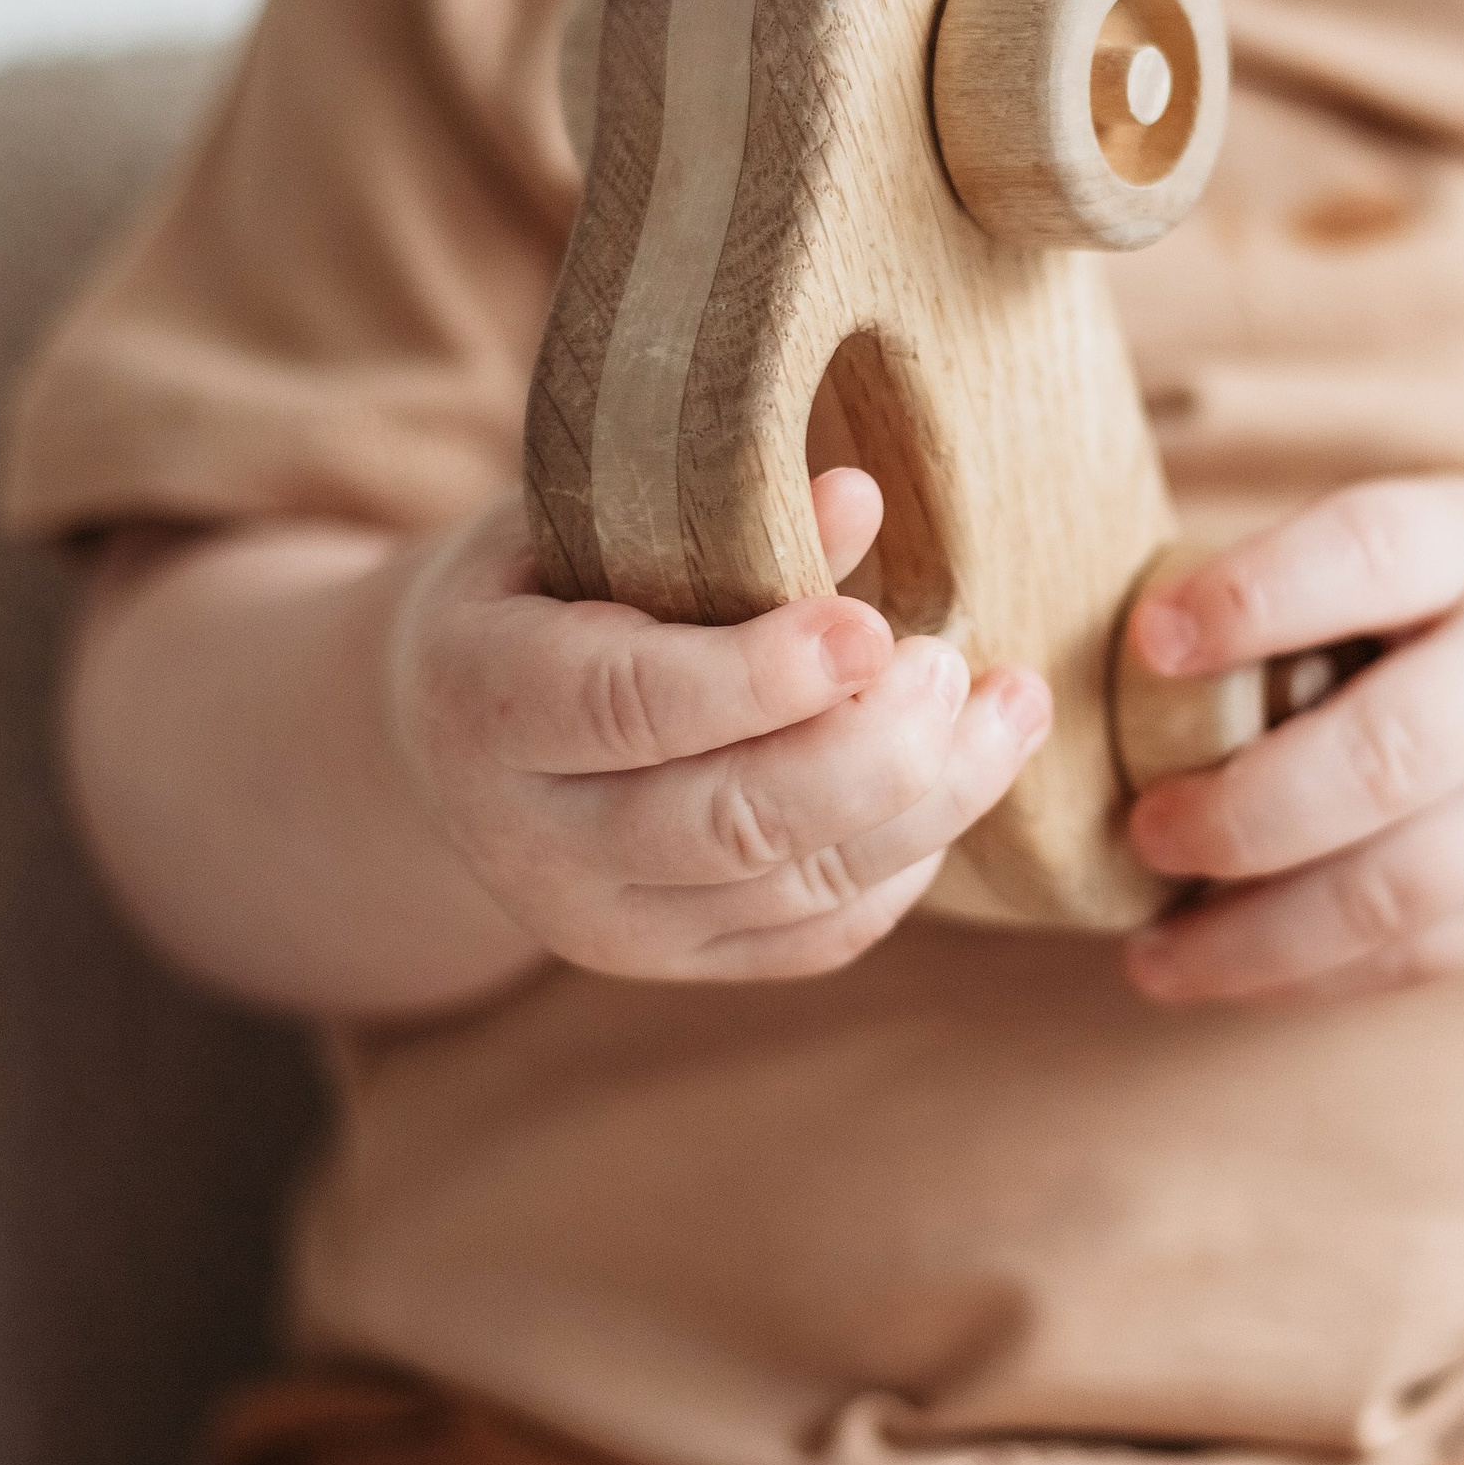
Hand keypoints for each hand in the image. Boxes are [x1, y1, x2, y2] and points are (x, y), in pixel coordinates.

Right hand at [386, 471, 1049, 983]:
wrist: (454, 727)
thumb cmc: (544, 586)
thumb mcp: (590, 521)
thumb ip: (713, 518)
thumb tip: (859, 500)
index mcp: (488, 700)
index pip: (629, 705)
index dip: (761, 675)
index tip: (871, 629)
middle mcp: (535, 838)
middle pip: (730, 825)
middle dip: (873, 751)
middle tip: (951, 665)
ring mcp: (608, 923)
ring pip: (798, 887)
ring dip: (932, 802)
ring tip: (1010, 705)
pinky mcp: (679, 964)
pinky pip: (821, 936)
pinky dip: (909, 862)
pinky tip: (961, 777)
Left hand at [1118, 479, 1463, 1005]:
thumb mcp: (1427, 539)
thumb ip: (1296, 581)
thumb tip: (1095, 649)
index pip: (1374, 554)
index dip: (1260, 595)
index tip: (1149, 638)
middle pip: (1391, 754)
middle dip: (1249, 809)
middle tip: (1144, 828)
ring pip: (1398, 889)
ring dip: (1256, 933)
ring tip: (1147, 951)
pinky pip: (1411, 956)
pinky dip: (1301, 976)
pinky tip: (1208, 973)